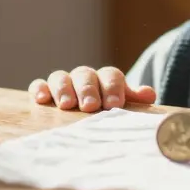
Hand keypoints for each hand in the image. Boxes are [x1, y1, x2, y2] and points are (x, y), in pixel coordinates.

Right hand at [29, 66, 156, 111]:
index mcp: (105, 79)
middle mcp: (84, 78)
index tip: (114, 105)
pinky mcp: (44, 90)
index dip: (113, 88)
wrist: (87, 115)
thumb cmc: (107, 111)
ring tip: (67, 105)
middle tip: (90, 106)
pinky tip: (41, 99)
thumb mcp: (121, 106)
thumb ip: (134, 100)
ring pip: (61, 77)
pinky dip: (39, 89)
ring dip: (64, 89)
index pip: (110, 75)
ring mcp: (64, 83)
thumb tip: (149, 95)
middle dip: (88, 89)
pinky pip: (39, 84)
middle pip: (85, 75)